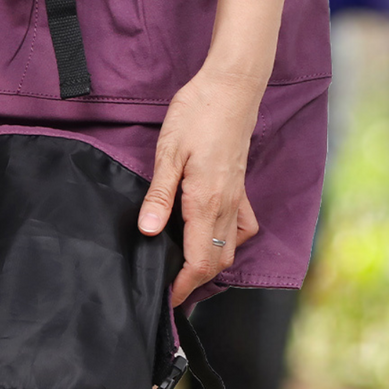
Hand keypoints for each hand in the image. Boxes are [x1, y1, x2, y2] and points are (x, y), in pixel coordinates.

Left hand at [137, 69, 261, 306]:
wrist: (230, 88)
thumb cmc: (196, 115)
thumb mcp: (168, 153)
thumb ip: (158, 196)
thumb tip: (146, 232)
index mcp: (205, 202)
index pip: (198, 262)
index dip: (182, 287)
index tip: (165, 300)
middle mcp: (226, 207)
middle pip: (216, 262)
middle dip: (194, 283)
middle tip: (169, 290)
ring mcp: (237, 198)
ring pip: (230, 249)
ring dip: (210, 266)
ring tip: (185, 272)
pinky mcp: (240, 186)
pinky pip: (242, 227)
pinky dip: (230, 242)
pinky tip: (211, 237)